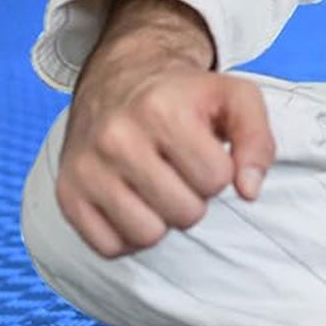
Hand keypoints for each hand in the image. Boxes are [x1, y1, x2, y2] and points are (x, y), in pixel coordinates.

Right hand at [57, 51, 276, 259]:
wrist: (118, 78)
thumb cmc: (183, 95)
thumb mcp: (233, 96)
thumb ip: (258, 140)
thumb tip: (249, 191)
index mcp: (161, 110)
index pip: (216, 180)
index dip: (217, 169)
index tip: (202, 148)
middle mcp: (117, 137)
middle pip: (185, 214)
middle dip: (192, 195)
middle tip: (177, 166)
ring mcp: (88, 168)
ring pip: (148, 235)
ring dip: (162, 218)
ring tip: (156, 183)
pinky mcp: (68, 194)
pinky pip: (110, 248)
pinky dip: (127, 233)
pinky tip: (131, 199)